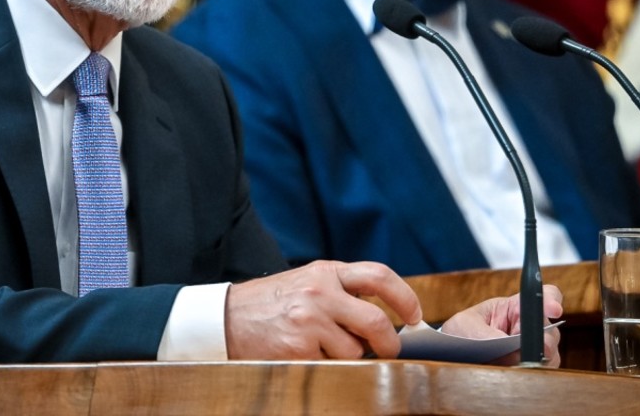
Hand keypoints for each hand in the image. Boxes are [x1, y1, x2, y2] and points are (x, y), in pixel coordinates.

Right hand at [224, 260, 421, 359]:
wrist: (225, 319)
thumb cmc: (271, 304)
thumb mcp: (307, 283)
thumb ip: (342, 292)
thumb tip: (385, 317)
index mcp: (325, 272)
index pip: (378, 276)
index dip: (404, 297)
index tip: (414, 316)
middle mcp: (319, 292)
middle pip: (376, 320)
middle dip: (389, 343)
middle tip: (388, 350)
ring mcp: (309, 320)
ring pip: (354, 351)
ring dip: (349, 358)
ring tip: (324, 349)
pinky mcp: (299, 348)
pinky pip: (331, 366)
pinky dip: (327, 366)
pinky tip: (307, 356)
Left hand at [441, 283, 563, 367]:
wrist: (451, 355)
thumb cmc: (459, 332)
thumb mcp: (465, 326)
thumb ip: (486, 334)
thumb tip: (510, 348)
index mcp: (513, 308)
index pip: (540, 296)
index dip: (550, 300)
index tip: (554, 309)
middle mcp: (527, 327)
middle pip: (550, 330)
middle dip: (545, 339)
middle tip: (532, 348)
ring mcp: (530, 349)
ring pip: (550, 353)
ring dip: (539, 359)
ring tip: (518, 363)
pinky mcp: (529, 368)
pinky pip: (542, 371)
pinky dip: (534, 373)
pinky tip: (519, 373)